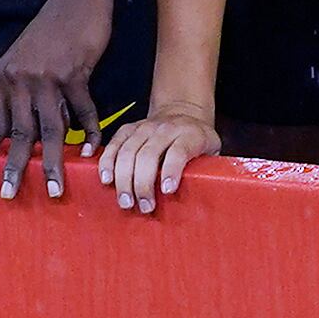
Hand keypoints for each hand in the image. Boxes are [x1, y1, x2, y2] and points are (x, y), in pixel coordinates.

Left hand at [0, 0, 112, 198]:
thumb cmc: (51, 33)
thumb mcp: (22, 60)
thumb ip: (16, 92)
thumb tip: (12, 128)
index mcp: (1, 78)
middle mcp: (19, 78)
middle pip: (19, 133)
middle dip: (15, 168)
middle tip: (10, 195)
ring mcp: (48, 76)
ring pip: (50, 128)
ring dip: (54, 162)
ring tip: (56, 189)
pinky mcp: (75, 72)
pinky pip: (83, 110)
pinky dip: (89, 131)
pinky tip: (92, 150)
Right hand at [101, 108, 223, 215]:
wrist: (183, 111)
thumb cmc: (198, 139)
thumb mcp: (211, 151)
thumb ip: (208, 168)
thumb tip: (204, 195)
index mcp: (190, 134)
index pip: (179, 151)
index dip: (172, 170)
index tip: (167, 190)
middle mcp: (166, 129)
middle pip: (149, 155)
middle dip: (143, 184)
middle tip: (143, 206)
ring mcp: (145, 127)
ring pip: (128, 152)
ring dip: (124, 179)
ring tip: (126, 201)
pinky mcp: (129, 128)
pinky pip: (114, 144)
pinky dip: (108, 162)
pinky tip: (107, 179)